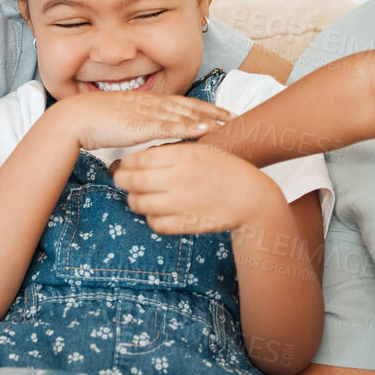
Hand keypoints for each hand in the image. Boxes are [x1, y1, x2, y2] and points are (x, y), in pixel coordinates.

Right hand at [51, 89, 230, 151]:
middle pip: (189, 107)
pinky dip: (189, 128)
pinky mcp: (141, 125)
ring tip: (229, 125)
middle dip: (214, 112)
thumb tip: (148, 134)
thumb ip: (137, 125)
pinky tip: (204, 132)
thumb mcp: (122, 121)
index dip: (204, 108)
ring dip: (208, 120)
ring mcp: (147, 113)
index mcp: (147, 101)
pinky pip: (170, 127)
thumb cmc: (94, 122)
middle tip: (237, 118)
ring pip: (184, 115)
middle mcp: (151, 103)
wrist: (74, 119)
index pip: (182, 103)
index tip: (223, 113)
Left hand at [112, 142, 276, 234]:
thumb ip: (171, 152)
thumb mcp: (200, 150)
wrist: (252, 197)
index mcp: (183, 156)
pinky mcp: (187, 223)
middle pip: (134, 181)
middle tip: (122, 181)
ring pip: (140, 204)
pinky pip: (156, 223)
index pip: (139, 158)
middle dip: (122, 181)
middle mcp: (180, 178)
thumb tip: (138, 158)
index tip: (125, 166)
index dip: (126, 163)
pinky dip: (151, 219)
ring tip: (138, 198)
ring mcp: (183, 202)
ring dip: (134, 201)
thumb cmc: (225, 170)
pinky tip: (156, 213)